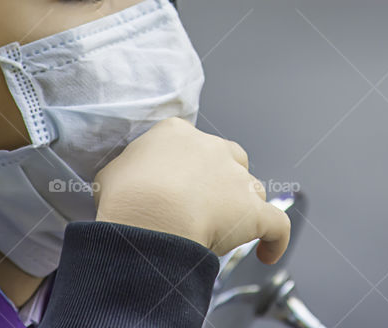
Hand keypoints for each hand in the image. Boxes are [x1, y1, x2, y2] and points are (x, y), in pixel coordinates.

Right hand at [92, 117, 290, 263]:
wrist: (148, 219)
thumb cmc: (126, 197)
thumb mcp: (111, 174)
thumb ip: (127, 171)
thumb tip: (127, 181)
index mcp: (177, 133)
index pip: (192, 144)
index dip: (187, 167)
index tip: (178, 187)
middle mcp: (212, 148)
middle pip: (230, 159)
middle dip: (223, 181)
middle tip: (203, 207)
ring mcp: (236, 178)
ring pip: (252, 189)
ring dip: (243, 208)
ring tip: (225, 233)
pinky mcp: (253, 210)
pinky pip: (276, 224)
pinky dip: (275, 239)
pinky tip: (268, 253)